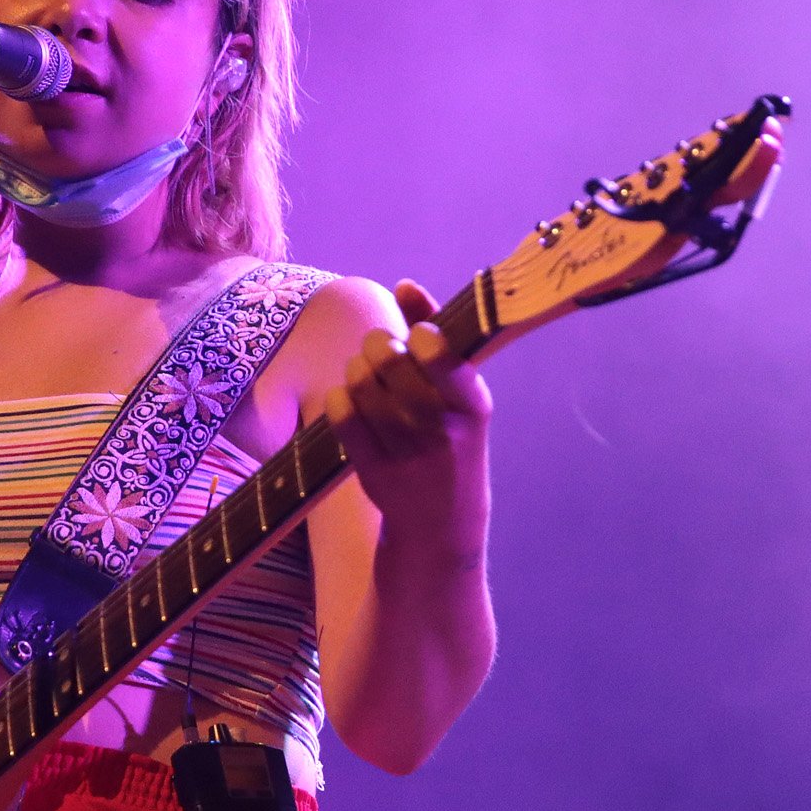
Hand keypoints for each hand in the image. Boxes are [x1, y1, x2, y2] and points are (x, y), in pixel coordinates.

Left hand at [323, 279, 491, 558]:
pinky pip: (340, 415)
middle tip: (380, 353)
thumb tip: (405, 285)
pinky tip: (348, 402)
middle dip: (376, 346)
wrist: (443, 524)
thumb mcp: (460, 394)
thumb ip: (437, 333)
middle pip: (388, 359)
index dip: (417, 335)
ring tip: (365, 379)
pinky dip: (338, 398)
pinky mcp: (374, 471)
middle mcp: (443, 429)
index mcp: (473, 405)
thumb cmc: (451, 440)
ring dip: (355, 371)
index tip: (416, 340)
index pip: (438, 351)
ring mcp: (407, 453)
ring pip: (360, 384)